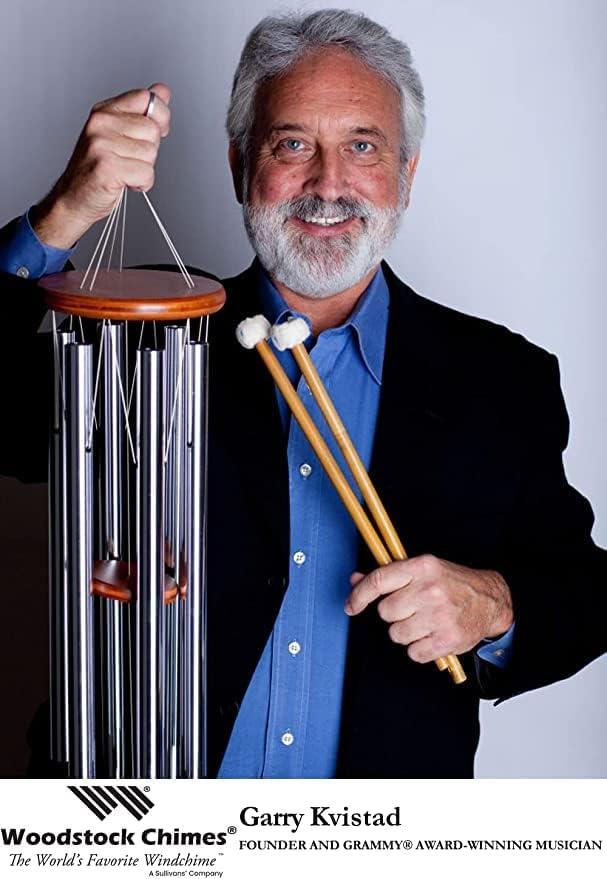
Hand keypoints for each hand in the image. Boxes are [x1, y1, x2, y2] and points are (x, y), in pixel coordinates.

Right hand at [31, 83, 171, 248]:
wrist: (73, 199)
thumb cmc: (96, 170)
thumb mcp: (117, 134)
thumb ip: (140, 113)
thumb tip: (162, 91)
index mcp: (104, 111)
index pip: (146, 98)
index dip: (159, 116)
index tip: (154, 131)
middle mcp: (101, 123)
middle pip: (152, 130)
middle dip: (148, 151)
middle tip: (127, 160)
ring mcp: (101, 144)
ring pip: (151, 153)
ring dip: (143, 169)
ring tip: (123, 171)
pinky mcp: (107, 166)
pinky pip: (146, 173)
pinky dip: (141, 183)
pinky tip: (124, 182)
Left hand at [345, 554, 512, 662]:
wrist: (490, 600)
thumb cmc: (451, 584)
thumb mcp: (422, 570)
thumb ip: (388, 576)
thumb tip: (355, 580)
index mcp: (422, 567)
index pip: (378, 581)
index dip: (359, 595)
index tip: (351, 606)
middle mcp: (430, 590)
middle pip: (386, 612)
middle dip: (394, 614)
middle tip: (411, 609)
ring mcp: (439, 616)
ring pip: (396, 634)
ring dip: (406, 633)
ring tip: (424, 622)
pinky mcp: (447, 640)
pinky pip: (413, 653)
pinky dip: (419, 649)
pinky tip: (432, 636)